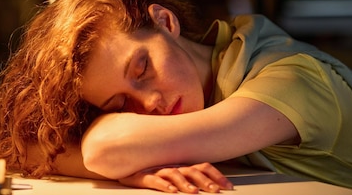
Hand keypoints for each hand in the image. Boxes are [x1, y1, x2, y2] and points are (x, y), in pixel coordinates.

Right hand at [118, 162, 233, 192]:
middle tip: (215, 191)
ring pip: (174, 174)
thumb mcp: (171, 171)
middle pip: (191, 171)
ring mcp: (157, 169)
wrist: (123, 159)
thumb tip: (209, 185)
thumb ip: (187, 176)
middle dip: (205, 181)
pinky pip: (154, 180)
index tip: (228, 186)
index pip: (201, 167)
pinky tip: (171, 191)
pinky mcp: (142, 176)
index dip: (216, 175)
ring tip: (194, 192)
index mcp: (180, 164)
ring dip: (185, 183)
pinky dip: (163, 185)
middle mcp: (171, 165)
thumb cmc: (149, 169)